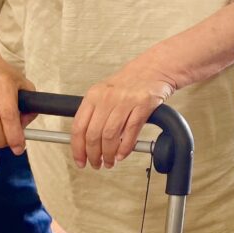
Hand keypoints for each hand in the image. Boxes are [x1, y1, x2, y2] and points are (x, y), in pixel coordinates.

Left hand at [71, 55, 176, 169]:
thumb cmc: (132, 81)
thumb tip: (87, 141)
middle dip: (93, 155)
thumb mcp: (107, 92)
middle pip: (94, 134)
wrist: (156, 68)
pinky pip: (131, 131)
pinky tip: (122, 154)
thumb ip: (96, 112)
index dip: (77, 148)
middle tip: (96, 164)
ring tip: (110, 162)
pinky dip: (125, 147)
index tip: (80, 160)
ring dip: (109, 154)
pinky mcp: (143, 104)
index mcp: (94, 95)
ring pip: (111, 136)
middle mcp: (108, 97)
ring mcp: (126, 101)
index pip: (79, 126)